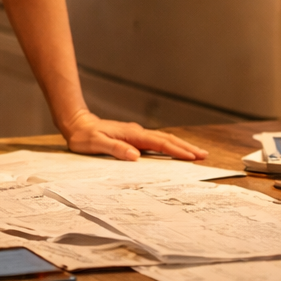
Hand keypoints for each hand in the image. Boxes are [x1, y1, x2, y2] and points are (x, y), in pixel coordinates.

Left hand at [62, 111, 208, 161]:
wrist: (76, 124)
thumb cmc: (84, 136)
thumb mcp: (96, 144)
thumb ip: (115, 149)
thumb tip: (135, 155)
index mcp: (131, 135)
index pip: (159, 143)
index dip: (177, 150)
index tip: (192, 157)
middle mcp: (136, 133)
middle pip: (166, 139)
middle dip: (186, 147)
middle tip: (203, 155)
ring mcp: (135, 134)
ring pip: (162, 139)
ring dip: (179, 146)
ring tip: (195, 153)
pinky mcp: (132, 137)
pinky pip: (155, 142)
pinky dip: (168, 146)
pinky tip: (173, 151)